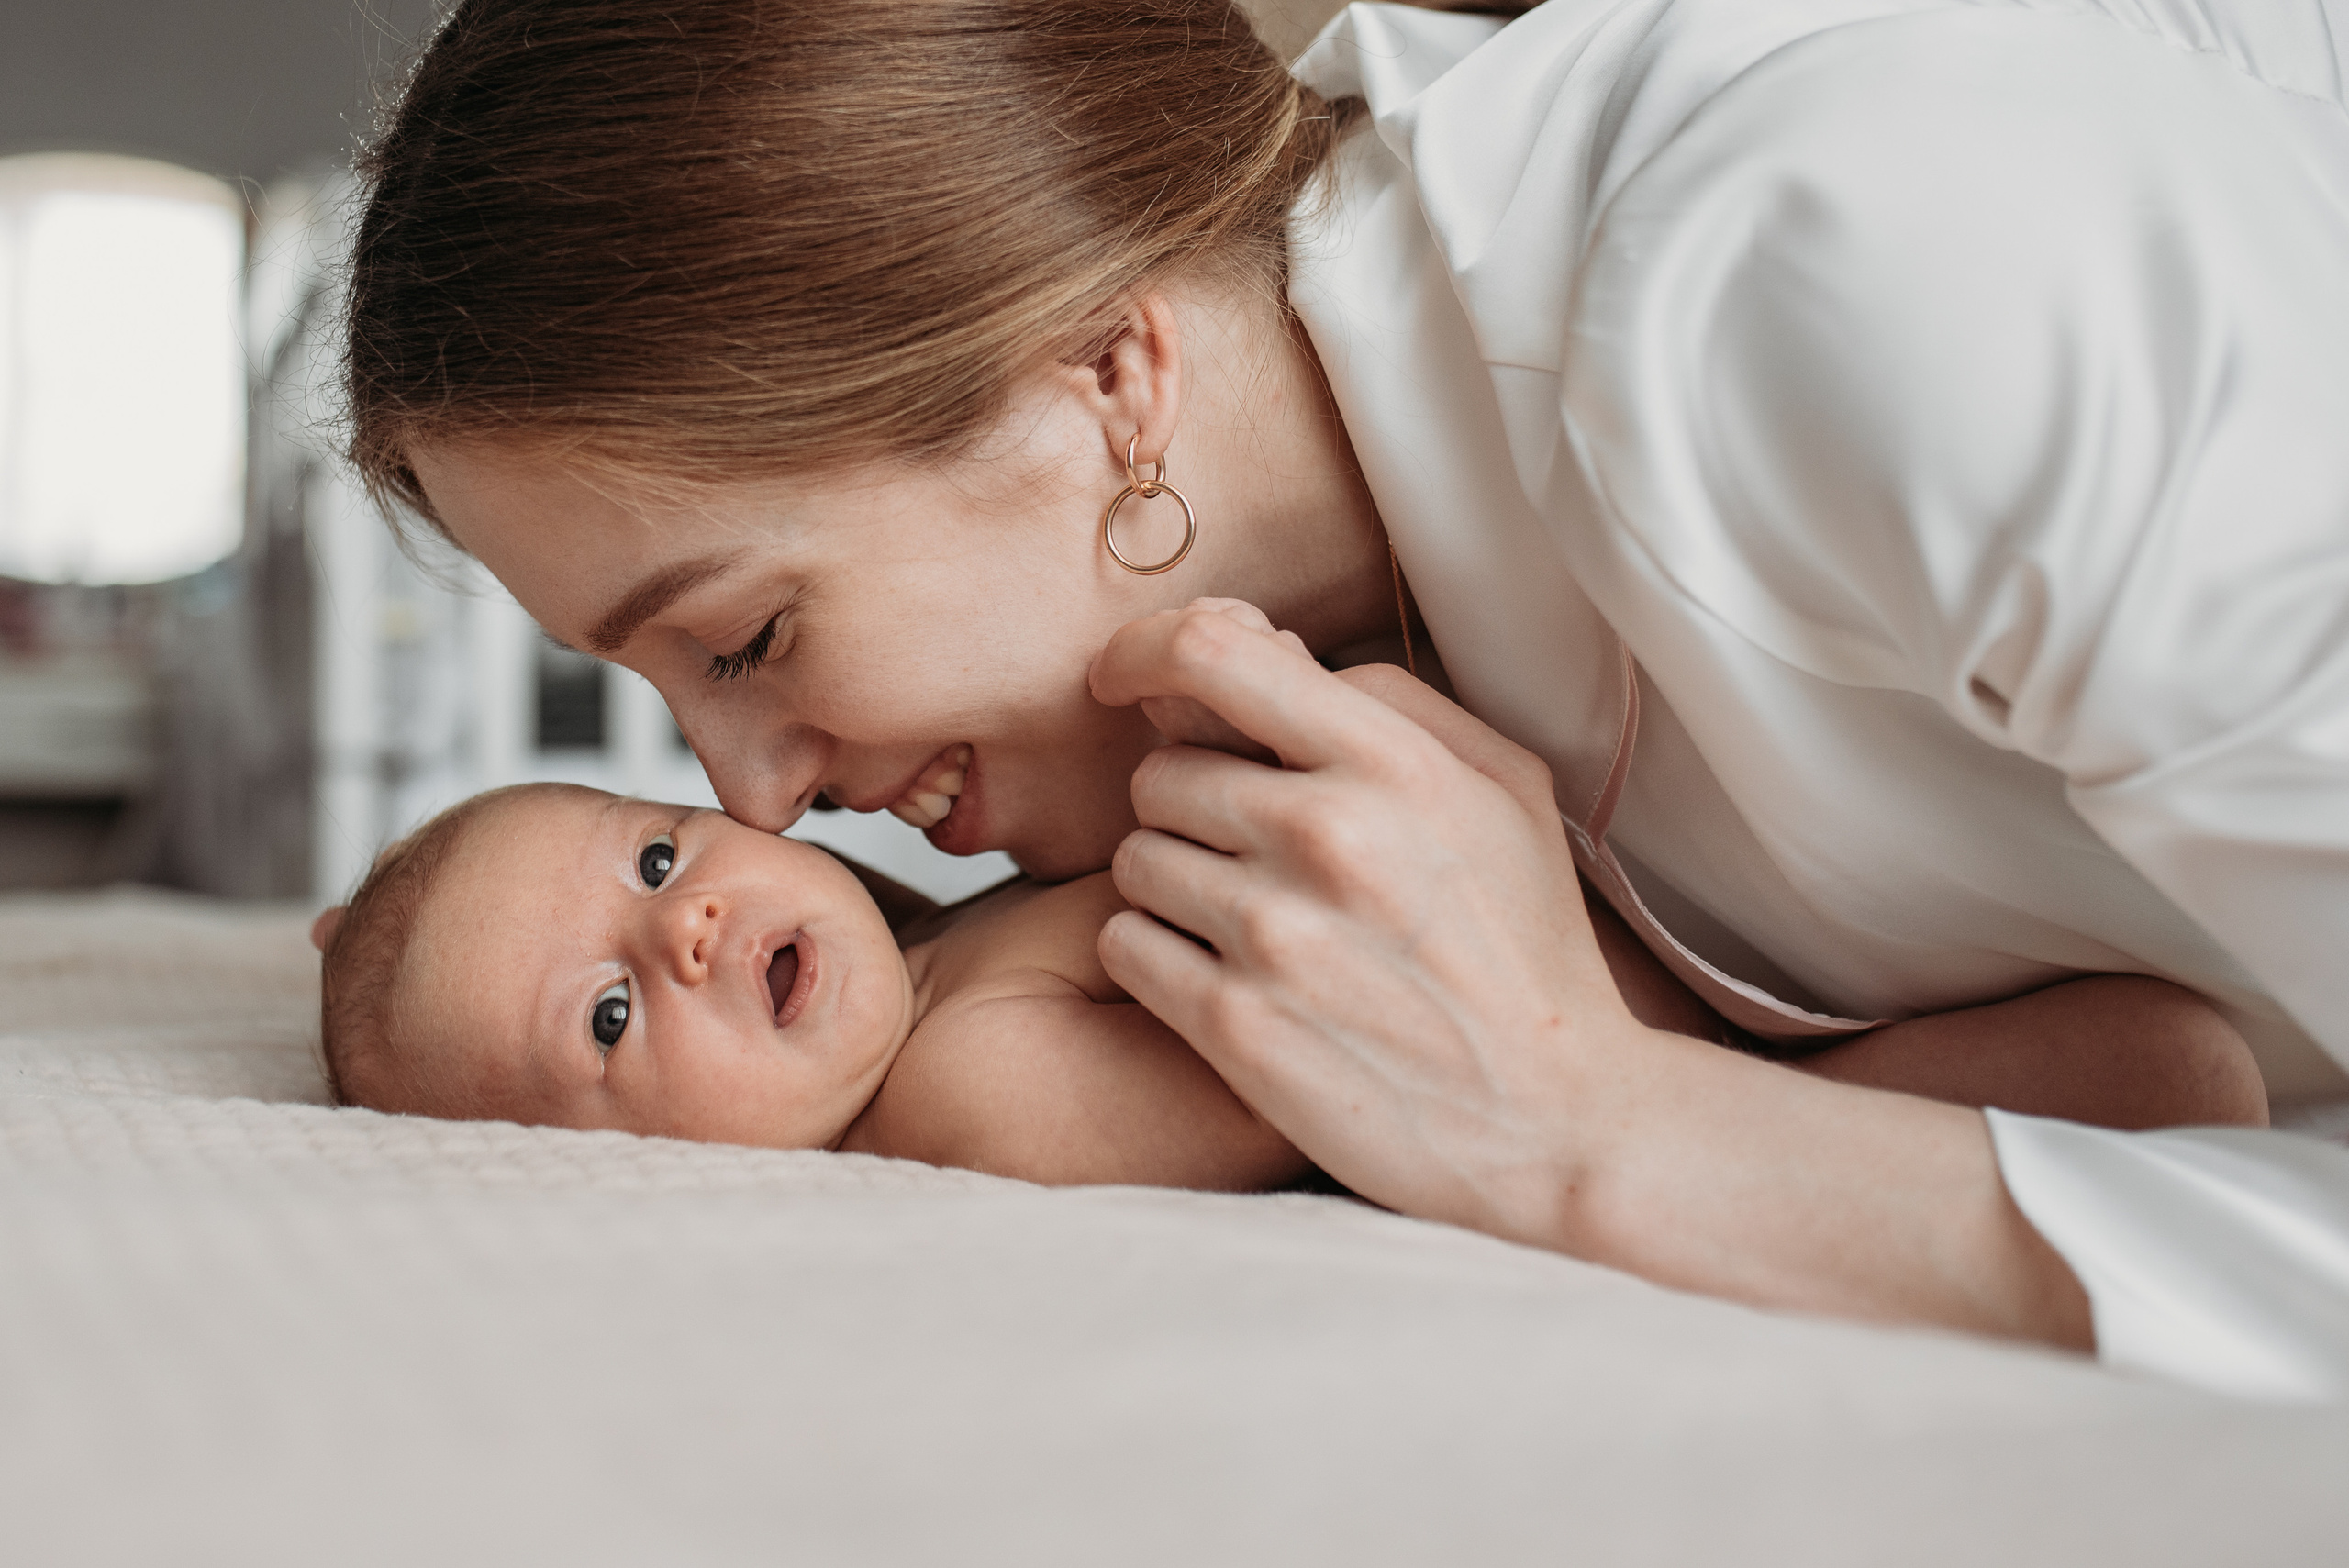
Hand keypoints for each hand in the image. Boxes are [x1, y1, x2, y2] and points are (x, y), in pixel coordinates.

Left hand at [1088, 599, 1646, 1241]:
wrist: (1555, 1121)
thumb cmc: (1526, 946)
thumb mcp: (1504, 790)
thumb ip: (1388, 703)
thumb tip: (1266, 646)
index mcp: (1392, 764)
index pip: (1211, 652)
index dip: (1144, 651)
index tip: (1127, 679)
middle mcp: (1325, 836)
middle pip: (1159, 772)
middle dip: (1192, 806)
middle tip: (1257, 855)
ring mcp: (1273, 934)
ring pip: (1135, 858)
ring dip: (1175, 884)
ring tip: (1255, 924)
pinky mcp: (1233, 1025)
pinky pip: (1124, 942)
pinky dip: (1156, 955)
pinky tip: (1225, 977)